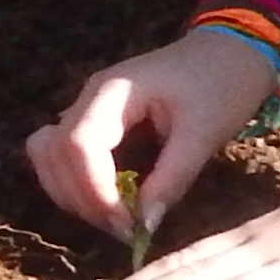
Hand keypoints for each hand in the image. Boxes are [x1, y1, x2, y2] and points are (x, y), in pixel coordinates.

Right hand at [28, 26, 279, 252]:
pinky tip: (110, 202)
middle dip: (80, 198)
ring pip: (48, 155)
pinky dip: (77, 184)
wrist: (231, 50)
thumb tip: (144, 227)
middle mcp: (89, 98)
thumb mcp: (204, 133)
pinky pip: (65, 156)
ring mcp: (88, 109)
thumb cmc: (223, 83)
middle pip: (52, 152)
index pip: (78, 144)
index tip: (126, 226)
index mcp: (112, 91)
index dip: (94, 191)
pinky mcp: (96, 122)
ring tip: (114, 218)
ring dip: (71, 193)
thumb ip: (172, 179)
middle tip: (122, 229)